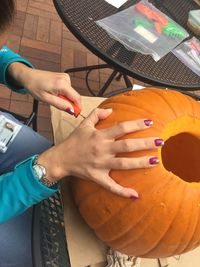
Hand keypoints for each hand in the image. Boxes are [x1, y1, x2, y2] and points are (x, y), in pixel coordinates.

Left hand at [8, 63, 80, 110]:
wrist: (28, 76)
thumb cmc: (34, 86)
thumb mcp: (46, 99)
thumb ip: (60, 105)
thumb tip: (72, 110)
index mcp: (62, 84)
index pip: (77, 98)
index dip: (77, 107)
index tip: (74, 115)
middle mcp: (66, 79)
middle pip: (74, 96)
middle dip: (68, 103)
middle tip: (56, 104)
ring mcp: (65, 77)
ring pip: (71, 94)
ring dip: (64, 98)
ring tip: (52, 96)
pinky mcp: (64, 77)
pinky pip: (68, 90)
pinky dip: (63, 94)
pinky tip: (54, 92)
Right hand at [38, 109, 162, 198]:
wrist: (60, 158)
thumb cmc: (73, 141)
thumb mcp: (83, 124)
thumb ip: (96, 114)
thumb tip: (111, 109)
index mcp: (100, 136)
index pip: (121, 128)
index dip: (136, 124)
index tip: (150, 122)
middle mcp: (102, 149)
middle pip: (126, 146)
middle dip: (145, 143)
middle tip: (160, 142)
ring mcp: (100, 164)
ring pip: (123, 164)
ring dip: (140, 163)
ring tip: (156, 161)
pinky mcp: (97, 177)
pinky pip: (111, 186)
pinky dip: (122, 191)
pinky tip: (135, 195)